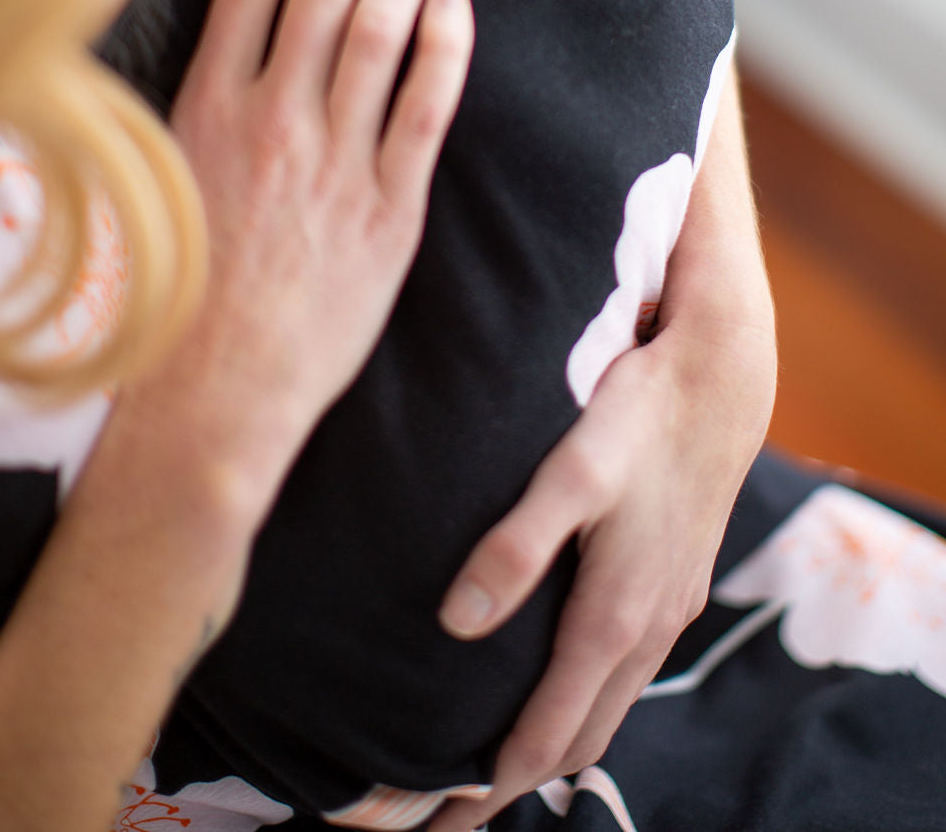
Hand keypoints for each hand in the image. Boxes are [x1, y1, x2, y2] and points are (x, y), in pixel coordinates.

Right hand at [166, 0, 472, 518]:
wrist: (216, 390)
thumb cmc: (185, 286)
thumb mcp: (173, 175)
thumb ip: (209, 98)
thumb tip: (247, 28)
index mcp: (209, 105)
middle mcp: (274, 119)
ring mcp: (337, 161)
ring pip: (381, 31)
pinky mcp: (391, 207)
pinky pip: (429, 104)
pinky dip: (446, 42)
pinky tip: (456, 2)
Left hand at [429, 68, 775, 831]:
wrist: (720, 377)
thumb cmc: (636, 416)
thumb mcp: (570, 471)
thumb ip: (515, 546)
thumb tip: (456, 624)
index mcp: (614, 611)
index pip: (549, 728)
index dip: (493, 784)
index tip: (443, 824)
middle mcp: (646, 625)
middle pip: (581, 735)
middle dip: (518, 784)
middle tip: (453, 817)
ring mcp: (668, 606)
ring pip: (610, 706)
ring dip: (557, 747)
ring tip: (500, 774)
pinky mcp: (677, 581)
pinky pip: (629, 672)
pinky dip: (590, 704)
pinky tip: (567, 690)